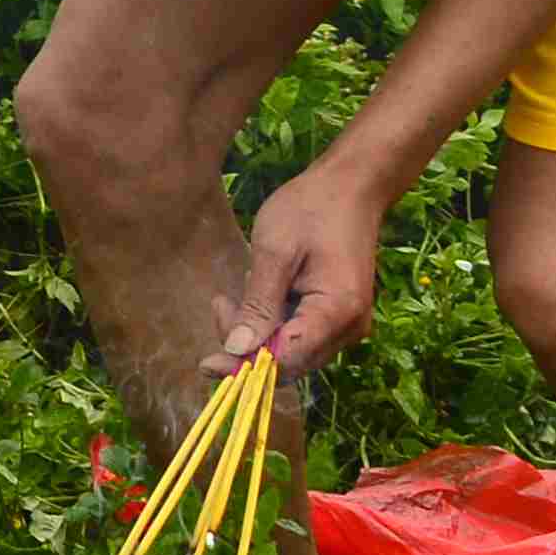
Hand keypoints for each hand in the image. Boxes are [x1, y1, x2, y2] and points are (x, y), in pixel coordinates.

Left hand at [208, 163, 392, 378]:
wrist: (350, 188)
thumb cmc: (310, 210)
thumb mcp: (275, 251)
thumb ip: (258, 304)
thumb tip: (237, 350)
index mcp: (337, 312)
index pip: (286, 360)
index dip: (245, 366)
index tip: (205, 361)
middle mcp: (348, 329)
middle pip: (289, 362)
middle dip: (247, 345)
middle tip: (220, 303)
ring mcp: (346, 325)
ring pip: (291, 352)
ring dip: (257, 332)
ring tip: (236, 291)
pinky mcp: (338, 318)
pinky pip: (299, 335)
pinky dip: (272, 322)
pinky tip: (258, 291)